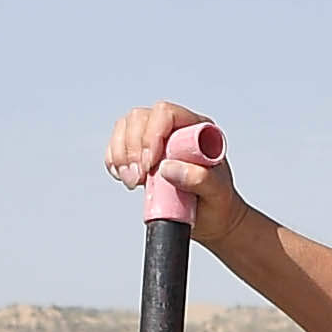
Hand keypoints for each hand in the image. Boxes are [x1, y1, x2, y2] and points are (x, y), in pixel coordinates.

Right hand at [99, 100, 248, 246]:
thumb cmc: (218, 202)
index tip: (150, 165)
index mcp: (197, 129)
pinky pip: (117, 146)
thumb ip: (200, 179)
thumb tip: (168, 168)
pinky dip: (114, 161)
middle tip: (139, 178)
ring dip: (121, 155)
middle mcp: (174, 129)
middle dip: (133, 149)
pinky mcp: (141, 154)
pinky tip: (124, 176)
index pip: (166, 113)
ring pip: (125, 128)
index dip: (151, 135)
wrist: (211, 218)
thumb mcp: (217, 193)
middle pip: (140, 119)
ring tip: (134, 181)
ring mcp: (155, 139)